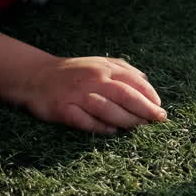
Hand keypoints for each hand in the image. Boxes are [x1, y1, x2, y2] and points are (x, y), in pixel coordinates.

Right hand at [18, 56, 166, 133]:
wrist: (36, 76)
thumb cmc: (74, 72)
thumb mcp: (100, 63)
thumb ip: (124, 70)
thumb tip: (147, 81)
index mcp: (105, 69)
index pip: (134, 82)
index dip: (150, 96)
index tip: (160, 108)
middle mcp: (93, 80)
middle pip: (125, 96)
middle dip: (145, 109)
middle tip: (158, 120)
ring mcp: (77, 95)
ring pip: (107, 109)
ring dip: (126, 120)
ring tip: (139, 127)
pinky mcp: (63, 109)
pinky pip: (84, 121)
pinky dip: (100, 127)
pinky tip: (112, 132)